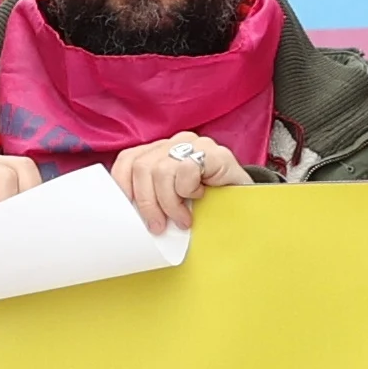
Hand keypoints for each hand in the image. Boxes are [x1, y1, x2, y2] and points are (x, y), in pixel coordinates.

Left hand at [105, 133, 245, 235]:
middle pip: (141, 167)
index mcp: (158, 152)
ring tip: (182, 218)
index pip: (128, 160)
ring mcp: (194, 144)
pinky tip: (199, 196)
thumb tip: (127, 215)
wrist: (245, 204)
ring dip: (169, 202)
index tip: (128, 211)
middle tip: (158, 225)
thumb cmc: (205, 204)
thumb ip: (151, 199)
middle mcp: (174, 143)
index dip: (122, 185)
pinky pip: (187, 169)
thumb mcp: (171, 201)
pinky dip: (188, 189)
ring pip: (160, 170)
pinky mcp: (214, 152)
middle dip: (146, 203)